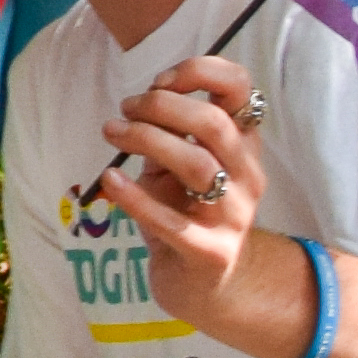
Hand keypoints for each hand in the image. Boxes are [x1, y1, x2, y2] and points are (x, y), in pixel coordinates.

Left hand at [97, 58, 296, 356]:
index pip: (242, 91)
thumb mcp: (175, 164)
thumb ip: (167, 132)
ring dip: (147, 141)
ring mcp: (234, 216)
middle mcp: (248, 177)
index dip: (201, 73)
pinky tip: (110, 180)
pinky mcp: (211, 253)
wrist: (203, 284)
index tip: (159, 80)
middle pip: (215, 124)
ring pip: (198, 166)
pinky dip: (135, 197)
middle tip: (124, 108)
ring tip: (112, 132)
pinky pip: (172, 222)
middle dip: (162, 106)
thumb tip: (144, 98)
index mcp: (242, 147)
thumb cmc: (185, 211)